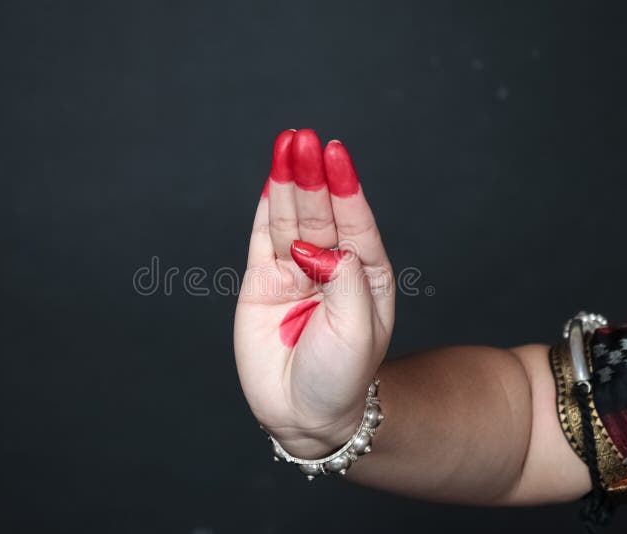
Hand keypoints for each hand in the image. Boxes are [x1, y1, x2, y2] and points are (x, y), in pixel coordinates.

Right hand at [234, 129, 394, 457]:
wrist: (303, 413)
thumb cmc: (342, 376)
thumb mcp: (357, 330)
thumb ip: (343, 282)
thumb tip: (315, 247)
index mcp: (364, 272)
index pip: (354, 220)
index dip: (344, 187)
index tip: (334, 153)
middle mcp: (330, 264)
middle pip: (319, 211)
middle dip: (311, 175)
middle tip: (301, 139)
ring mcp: (295, 270)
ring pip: (289, 218)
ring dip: (286, 182)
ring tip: (286, 144)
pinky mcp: (262, 282)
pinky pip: (262, 239)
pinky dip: (264, 209)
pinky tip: (269, 178)